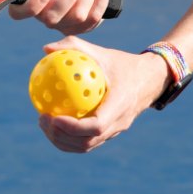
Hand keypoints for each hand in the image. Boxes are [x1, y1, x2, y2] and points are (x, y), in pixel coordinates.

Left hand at [37, 36, 171, 152]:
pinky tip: (53, 123)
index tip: (53, 117)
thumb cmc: (122, 63)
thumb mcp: (101, 52)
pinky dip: (68, 138)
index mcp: (120, 105)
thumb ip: (74, 47)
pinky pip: (87, 141)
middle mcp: (119, 123)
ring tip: (44, 123)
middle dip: (61, 136)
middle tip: (42, 119)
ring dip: (62, 140)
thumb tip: (46, 49)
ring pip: (86, 146)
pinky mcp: (110, 133)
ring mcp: (115, 131)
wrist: (150, 79)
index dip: (73, 127)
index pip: (96, 126)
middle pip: (87, 142)